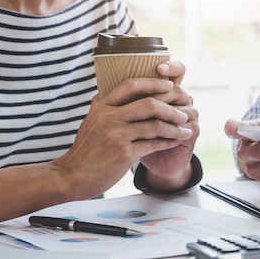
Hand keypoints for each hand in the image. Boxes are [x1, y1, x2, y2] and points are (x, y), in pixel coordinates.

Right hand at [52, 62, 194, 198]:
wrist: (73, 175)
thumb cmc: (85, 150)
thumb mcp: (90, 121)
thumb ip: (100, 106)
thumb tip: (104, 91)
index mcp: (102, 106)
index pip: (131, 85)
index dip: (153, 83)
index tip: (170, 85)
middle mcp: (109, 117)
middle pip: (149, 104)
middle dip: (171, 108)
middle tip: (184, 113)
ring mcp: (117, 135)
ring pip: (154, 125)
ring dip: (174, 128)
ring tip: (186, 130)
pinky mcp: (124, 153)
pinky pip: (153, 144)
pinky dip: (168, 143)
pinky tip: (175, 142)